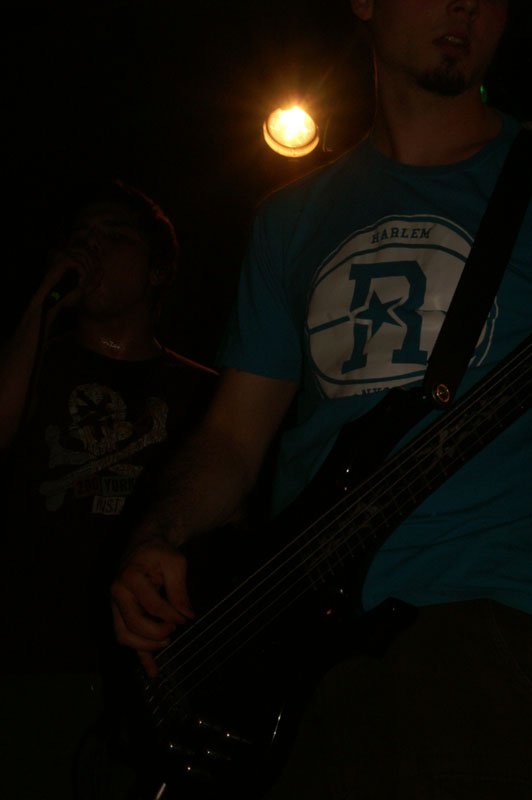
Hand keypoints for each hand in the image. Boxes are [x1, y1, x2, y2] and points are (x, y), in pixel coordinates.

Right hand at [111, 537, 193, 677]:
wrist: (143, 544)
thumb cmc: (160, 552)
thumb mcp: (175, 562)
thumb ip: (179, 589)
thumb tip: (188, 615)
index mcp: (129, 578)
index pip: (151, 605)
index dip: (170, 615)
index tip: (186, 618)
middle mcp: (117, 593)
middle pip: (132, 625)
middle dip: (156, 633)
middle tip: (174, 630)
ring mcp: (115, 605)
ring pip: (123, 636)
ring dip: (145, 647)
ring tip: (166, 643)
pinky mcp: (119, 614)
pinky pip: (126, 638)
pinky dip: (139, 656)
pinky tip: (153, 671)